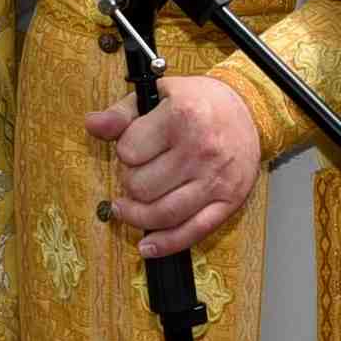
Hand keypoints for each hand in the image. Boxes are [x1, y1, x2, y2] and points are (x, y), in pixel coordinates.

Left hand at [85, 75, 260, 259]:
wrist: (249, 110)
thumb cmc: (200, 101)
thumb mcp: (159, 94)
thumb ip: (121, 113)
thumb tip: (92, 125)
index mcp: (182, 116)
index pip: (129, 151)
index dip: (124, 152)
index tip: (132, 147)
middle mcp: (200, 149)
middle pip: (142, 187)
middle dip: (129, 183)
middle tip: (136, 173)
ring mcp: (216, 179)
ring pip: (162, 214)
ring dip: (137, 215)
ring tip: (128, 207)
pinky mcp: (229, 202)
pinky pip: (192, 232)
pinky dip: (165, 244)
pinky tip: (147, 246)